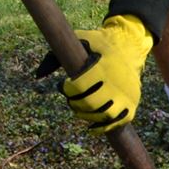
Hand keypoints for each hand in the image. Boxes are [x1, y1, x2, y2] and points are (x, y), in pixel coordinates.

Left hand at [61, 14, 153, 132]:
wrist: (131, 46)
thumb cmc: (99, 45)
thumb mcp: (80, 40)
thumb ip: (56, 56)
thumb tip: (37, 76)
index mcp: (105, 66)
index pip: (81, 85)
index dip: (67, 89)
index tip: (64, 85)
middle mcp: (117, 82)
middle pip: (90, 103)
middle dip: (75, 103)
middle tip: (71, 97)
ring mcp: (126, 95)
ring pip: (103, 114)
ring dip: (85, 115)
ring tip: (79, 107)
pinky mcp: (131, 105)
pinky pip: (116, 123)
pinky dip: (101, 128)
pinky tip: (90, 126)